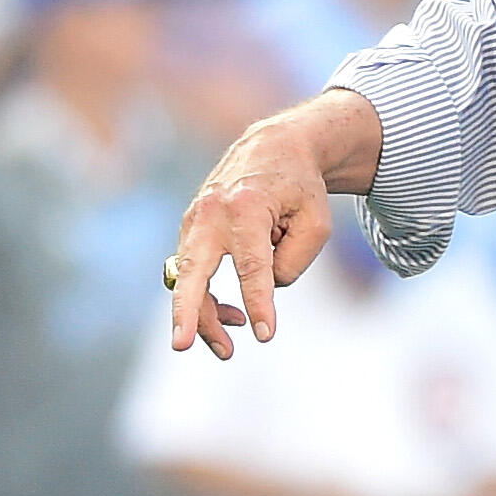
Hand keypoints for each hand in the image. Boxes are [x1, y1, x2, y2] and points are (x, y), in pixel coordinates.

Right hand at [167, 115, 338, 356]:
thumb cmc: (300, 188)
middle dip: (185, 312)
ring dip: (204, 317)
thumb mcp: (316, 223)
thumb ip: (292, 263)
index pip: (252, 266)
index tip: (265, 334)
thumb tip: (262, 291)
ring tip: (228, 348)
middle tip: (180, 346)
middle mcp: (212, 212)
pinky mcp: (190, 229)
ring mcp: (195, 219)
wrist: (273, 147)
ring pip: (187, 279)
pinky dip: (207, 298)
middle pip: (193, 271)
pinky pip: (192, 272)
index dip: (258, 303)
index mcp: (248, 207)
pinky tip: (233, 316)